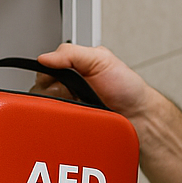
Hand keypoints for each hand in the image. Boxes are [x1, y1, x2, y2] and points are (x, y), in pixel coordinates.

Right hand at [34, 42, 153, 120]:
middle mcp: (67, 90)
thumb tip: (45, 58)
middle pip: (40, 93)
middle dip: (54, 94)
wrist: (141, 117)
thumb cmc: (127, 88)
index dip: (46, 75)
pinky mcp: (72, 128)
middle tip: (74, 94)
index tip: (58, 79)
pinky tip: (77, 119)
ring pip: (45, 112)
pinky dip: (61, 126)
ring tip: (80, 107)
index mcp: (71, 70)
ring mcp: (68, 110)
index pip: (43, 71)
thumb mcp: (101, 59)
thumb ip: (72, 53)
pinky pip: (55, 129)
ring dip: (58, 110)